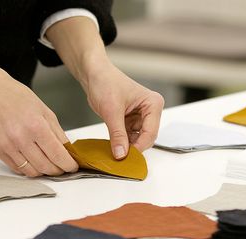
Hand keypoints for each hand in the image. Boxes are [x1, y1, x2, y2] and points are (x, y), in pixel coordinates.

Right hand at [0, 36, 76, 176]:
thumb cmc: (19, 99)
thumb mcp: (46, 112)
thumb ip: (58, 134)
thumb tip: (68, 151)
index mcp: (36, 126)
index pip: (57, 155)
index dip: (68, 164)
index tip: (73, 166)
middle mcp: (21, 138)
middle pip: (46, 167)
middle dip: (58, 170)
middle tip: (63, 166)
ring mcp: (9, 146)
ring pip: (32, 172)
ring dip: (44, 172)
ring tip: (49, 164)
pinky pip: (18, 169)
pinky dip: (29, 169)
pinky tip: (35, 161)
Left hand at [45, 17, 163, 159]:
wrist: (93, 74)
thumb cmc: (105, 82)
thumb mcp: (111, 110)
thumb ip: (117, 134)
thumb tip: (121, 154)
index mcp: (153, 104)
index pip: (151, 132)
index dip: (139, 146)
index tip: (126, 157)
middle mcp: (150, 111)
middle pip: (146, 138)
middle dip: (133, 147)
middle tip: (119, 158)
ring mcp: (140, 117)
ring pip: (137, 139)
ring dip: (126, 146)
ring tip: (114, 153)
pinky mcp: (130, 121)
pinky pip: (128, 137)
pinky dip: (121, 143)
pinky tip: (113, 147)